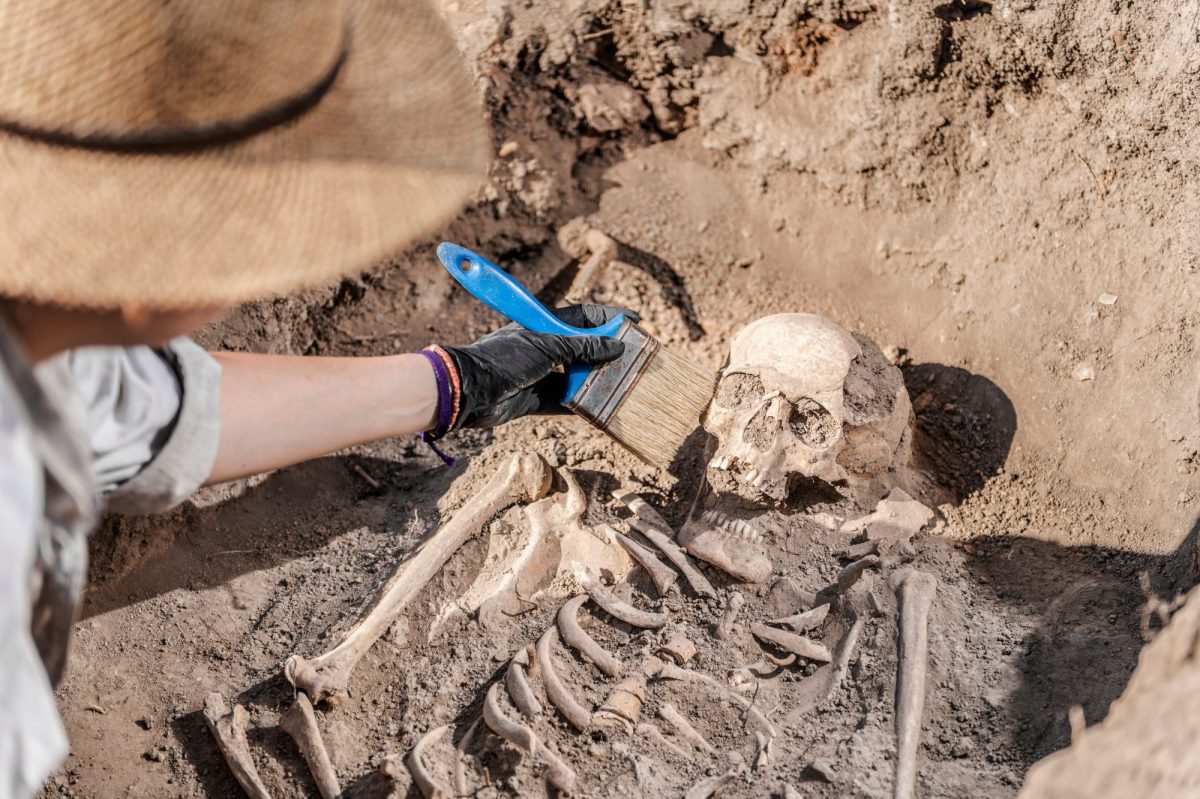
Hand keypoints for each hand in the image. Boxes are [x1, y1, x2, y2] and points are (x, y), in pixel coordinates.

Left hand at [442, 304, 636, 428]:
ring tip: (623, 384)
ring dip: (597, 380)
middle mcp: (545, 347)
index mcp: (545, 325)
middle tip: (635, 358)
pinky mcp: (535, 398)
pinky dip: (581, 405)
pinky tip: (602, 408)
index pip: (584, 316)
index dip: (609, 317)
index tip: (635, 322)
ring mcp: (540, 373)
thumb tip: (616, 346)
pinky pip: (565, 402)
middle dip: (608, 352)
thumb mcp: (548, 347)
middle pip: (584, 347)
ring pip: (576, 375)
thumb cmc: (505, 358)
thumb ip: (583, 347)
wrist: (470, 389)